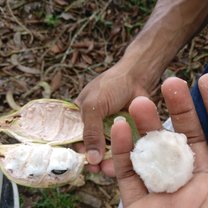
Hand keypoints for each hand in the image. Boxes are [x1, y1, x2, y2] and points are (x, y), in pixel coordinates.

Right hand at [75, 59, 153, 175]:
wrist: (136, 77)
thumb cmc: (111, 86)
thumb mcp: (94, 106)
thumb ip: (90, 131)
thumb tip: (90, 158)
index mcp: (81, 115)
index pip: (75, 137)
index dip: (78, 150)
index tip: (82, 162)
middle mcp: (94, 123)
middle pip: (90, 145)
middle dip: (92, 158)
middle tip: (95, 170)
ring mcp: (110, 128)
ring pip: (105, 148)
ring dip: (105, 159)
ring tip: (106, 170)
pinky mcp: (124, 130)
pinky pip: (120, 145)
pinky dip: (119, 154)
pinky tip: (119, 162)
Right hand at [111, 76, 207, 207]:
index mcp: (205, 170)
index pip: (206, 132)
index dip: (207, 106)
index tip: (204, 80)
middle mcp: (181, 174)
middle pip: (176, 135)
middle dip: (176, 108)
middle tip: (171, 82)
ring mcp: (156, 182)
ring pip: (147, 149)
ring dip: (143, 125)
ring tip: (138, 101)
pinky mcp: (134, 196)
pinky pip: (126, 170)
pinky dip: (121, 149)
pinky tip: (119, 128)